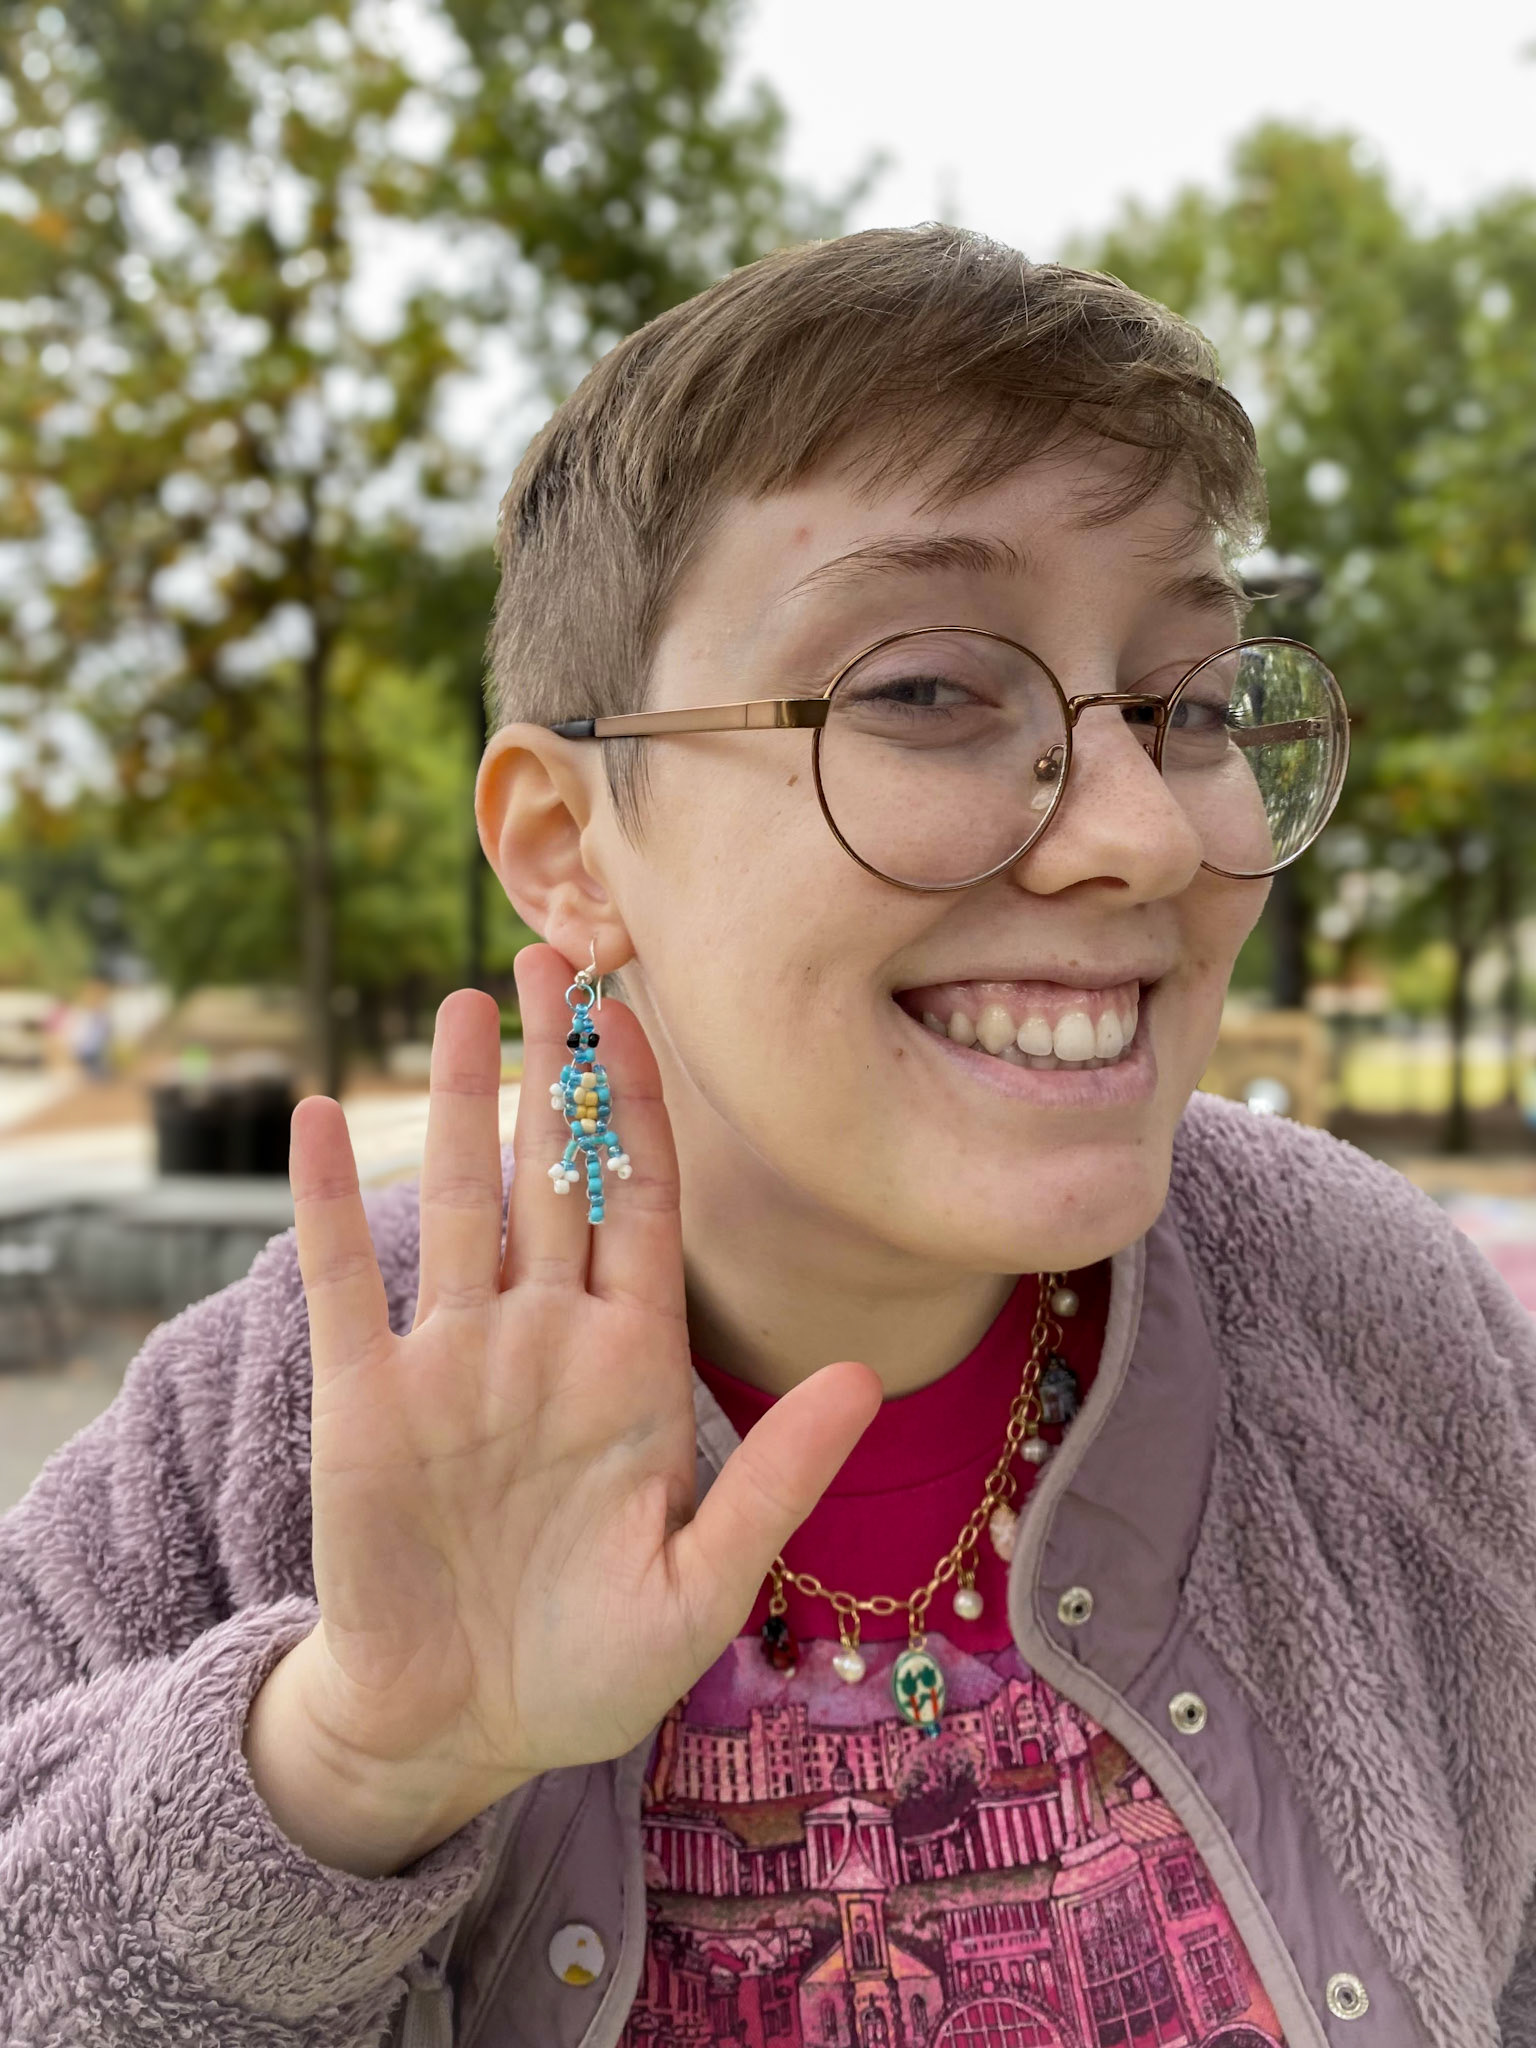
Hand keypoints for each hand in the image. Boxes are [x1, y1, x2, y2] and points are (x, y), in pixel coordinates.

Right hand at [267, 945, 879, 1858]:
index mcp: (631, 1365)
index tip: (640, 1018)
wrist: (459, 1731)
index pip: (641, 1204)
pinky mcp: (366, 1403)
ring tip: (462, 1001)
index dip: (641, 1110)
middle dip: (554, 1067)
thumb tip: (861, 1375)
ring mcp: (451, 1362)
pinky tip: (320, 1117)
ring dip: (457, 1102)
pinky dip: (332, 1203)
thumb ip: (775, 1478)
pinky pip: (346, 1283)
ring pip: (458, 1201)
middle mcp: (543, 1339)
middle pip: (551, 1172)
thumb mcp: (701, 1585)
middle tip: (552, 956)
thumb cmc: (591, 1667)